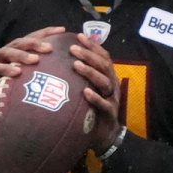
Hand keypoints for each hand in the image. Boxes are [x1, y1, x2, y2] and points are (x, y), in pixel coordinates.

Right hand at [0, 26, 66, 102]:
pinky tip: (17, 72)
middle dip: (35, 43)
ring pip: (8, 52)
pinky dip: (7, 69)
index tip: (63, 30)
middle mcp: (6, 53)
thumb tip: (65, 73)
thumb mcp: (26, 79)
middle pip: (20, 42)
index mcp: (16, 51)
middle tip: (50, 48)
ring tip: (35, 60)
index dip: (47, 32)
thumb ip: (40, 73)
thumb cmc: (8, 90)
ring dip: (22, 55)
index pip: (32, 38)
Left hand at [68, 32, 122, 150]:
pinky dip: (95, 98)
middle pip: (104, 66)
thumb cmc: (90, 108)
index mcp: (107, 76)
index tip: (78, 36)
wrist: (102, 135)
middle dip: (89, 55)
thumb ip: (78, 75)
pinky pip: (104, 105)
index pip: (103, 56)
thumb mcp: (84, 88)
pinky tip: (85, 92)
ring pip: (105, 82)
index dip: (92, 45)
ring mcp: (112, 99)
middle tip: (73, 48)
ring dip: (90, 72)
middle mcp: (111, 85)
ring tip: (76, 65)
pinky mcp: (110, 115)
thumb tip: (59, 57)